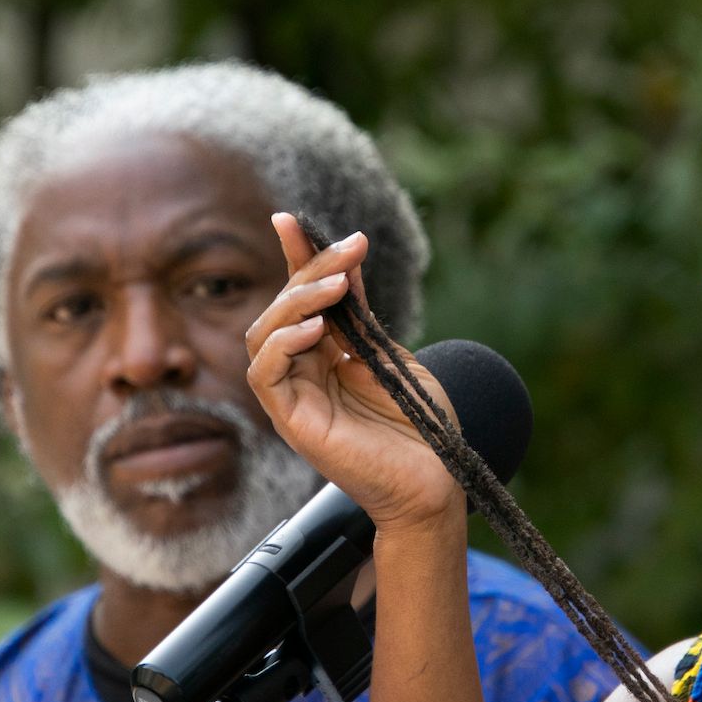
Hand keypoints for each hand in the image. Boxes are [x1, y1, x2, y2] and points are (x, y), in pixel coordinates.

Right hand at [244, 215, 462, 534]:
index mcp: (326, 358)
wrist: (437, 481)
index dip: (293, 258)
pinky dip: (283, 343)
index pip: (299, 299)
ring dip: (295, 302)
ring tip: (333, 288)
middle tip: (343, 254)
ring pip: (264, 336)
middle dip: (305, 272)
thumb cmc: (422, 428)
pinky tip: (314, 329)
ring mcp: (295, 398)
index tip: (291, 220)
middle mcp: (303, 375)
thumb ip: (363, 316)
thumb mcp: (392, 356)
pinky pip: (265, 373)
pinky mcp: (292, 421)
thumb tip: (347, 259)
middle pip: (281, 310)